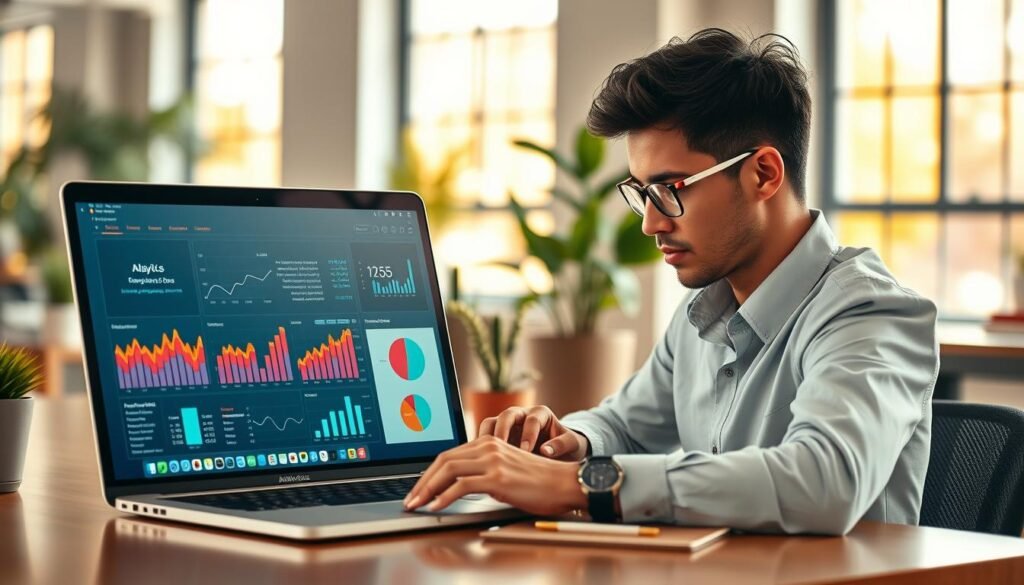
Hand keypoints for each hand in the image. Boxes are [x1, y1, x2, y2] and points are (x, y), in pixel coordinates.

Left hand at [403, 435, 586, 514]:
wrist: (565, 483)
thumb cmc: (538, 482)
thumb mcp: (505, 472)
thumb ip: (483, 473)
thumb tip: (457, 488)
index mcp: (488, 442)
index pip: (448, 455)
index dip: (428, 473)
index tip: (417, 490)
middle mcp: (488, 446)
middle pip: (443, 460)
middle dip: (422, 482)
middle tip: (410, 500)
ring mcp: (492, 460)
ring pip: (448, 470)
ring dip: (427, 490)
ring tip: (416, 505)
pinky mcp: (498, 477)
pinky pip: (462, 486)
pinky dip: (444, 497)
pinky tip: (435, 507)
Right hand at [478, 405, 589, 460]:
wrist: (561, 454)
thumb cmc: (568, 447)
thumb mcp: (572, 445)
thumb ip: (562, 445)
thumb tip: (546, 451)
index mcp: (541, 414)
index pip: (532, 420)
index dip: (528, 434)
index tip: (526, 451)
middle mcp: (522, 415)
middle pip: (507, 416)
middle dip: (502, 432)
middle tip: (500, 450)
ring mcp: (508, 426)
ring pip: (490, 424)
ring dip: (486, 439)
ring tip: (484, 456)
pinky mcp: (498, 437)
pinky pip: (484, 439)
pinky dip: (481, 449)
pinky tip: (480, 463)